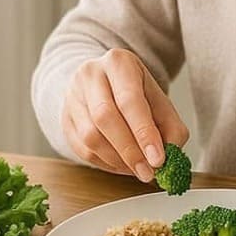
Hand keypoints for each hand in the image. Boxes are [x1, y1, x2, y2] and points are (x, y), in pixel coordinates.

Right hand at [62, 48, 188, 182]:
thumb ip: (171, 127)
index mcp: (119, 63)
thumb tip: (169, 158)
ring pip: (90, 136)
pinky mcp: (64, 119)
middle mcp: (90, 75)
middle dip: (130, 151)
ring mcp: (73, 97)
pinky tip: (122, 165)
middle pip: (105, 117)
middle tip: (148, 172)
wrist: (104, 82)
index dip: (144, 132)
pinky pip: (81, 149)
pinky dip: (105, 163)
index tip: (158, 159)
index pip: (130, 100)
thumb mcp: (159, 100)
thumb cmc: (136, 93)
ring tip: (138, 169)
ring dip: (117, 160)